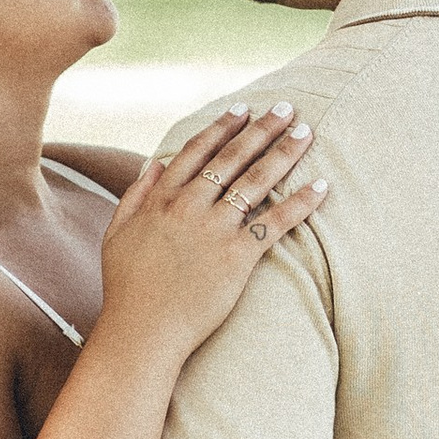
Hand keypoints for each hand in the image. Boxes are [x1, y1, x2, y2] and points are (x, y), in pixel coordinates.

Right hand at [96, 104, 326, 355]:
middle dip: (261, 129)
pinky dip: (299, 203)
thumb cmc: (128, 288)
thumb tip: (154, 163)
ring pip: (255, 181)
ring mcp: (214, 230)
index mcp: (163, 199)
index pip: (198, 151)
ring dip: (284, 153)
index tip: (242, 110)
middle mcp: (190, 206)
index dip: (222, 127)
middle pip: (232, 158)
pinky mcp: (237, 257)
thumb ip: (135, 194)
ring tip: (306, 132)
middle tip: (285, 108)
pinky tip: (321, 187)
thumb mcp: (118, 233)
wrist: (142, 331)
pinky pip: (274, 223)